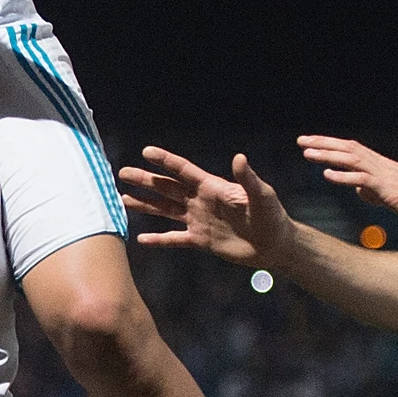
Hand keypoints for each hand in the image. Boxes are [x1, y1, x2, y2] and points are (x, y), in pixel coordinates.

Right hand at [120, 146, 295, 271]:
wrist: (275, 245)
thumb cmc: (272, 216)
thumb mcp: (262, 195)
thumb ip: (248, 179)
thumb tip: (239, 157)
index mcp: (213, 187)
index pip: (184, 171)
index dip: (165, 161)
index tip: (146, 151)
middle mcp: (201, 201)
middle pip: (167, 188)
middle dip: (145, 180)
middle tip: (122, 173)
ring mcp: (199, 220)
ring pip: (166, 210)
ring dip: (145, 204)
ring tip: (122, 199)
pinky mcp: (201, 240)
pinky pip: (175, 239)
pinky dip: (159, 239)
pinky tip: (141, 239)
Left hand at [296, 136, 397, 234]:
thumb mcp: (395, 199)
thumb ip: (376, 192)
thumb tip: (359, 190)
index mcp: (385, 169)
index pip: (354, 151)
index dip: (332, 146)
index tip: (311, 144)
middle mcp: (385, 168)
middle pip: (350, 150)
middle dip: (324, 144)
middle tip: (301, 141)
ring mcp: (389, 178)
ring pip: (354, 160)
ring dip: (329, 155)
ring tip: (307, 152)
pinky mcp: (393, 192)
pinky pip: (365, 181)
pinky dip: (345, 177)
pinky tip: (327, 175)